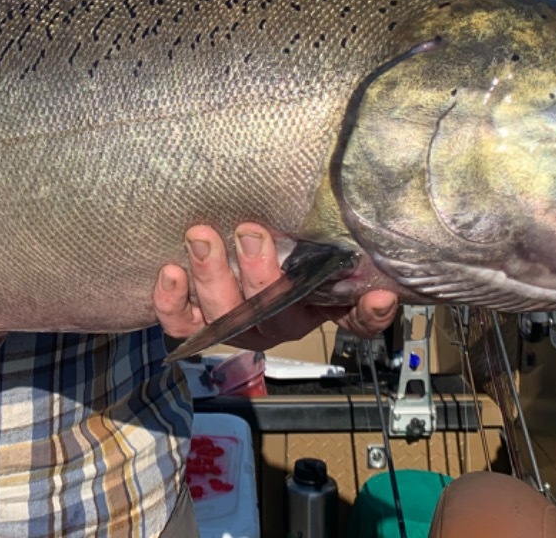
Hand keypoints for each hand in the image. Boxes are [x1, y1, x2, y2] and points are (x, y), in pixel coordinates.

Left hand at [153, 224, 398, 350]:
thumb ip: (357, 285)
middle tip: (251, 232)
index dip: (360, 312)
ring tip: (202, 237)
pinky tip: (170, 271)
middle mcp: (271, 324)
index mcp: (311, 310)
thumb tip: (385, 296)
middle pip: (267, 312)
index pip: (344, 319)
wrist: (245, 252)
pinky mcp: (193, 318)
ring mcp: (230, 323)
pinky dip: (170, 301)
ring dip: (210, 276)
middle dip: (258, 274)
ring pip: (219, 316)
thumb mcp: (328, 265)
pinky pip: (179, 320)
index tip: (369, 291)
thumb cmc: (286, 256)